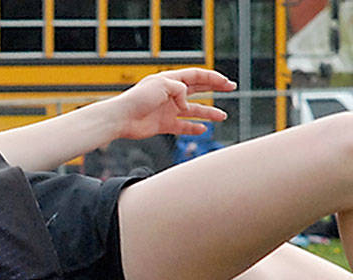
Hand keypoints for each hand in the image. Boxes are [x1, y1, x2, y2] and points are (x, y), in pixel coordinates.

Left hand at [109, 68, 234, 141]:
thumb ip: (179, 91)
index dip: (212, 78)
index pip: (196, 76)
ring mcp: (168, 109)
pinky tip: (203, 130)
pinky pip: (182, 126)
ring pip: (193, 110)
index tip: (226, 83)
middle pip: (197, 89)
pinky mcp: (163, 124)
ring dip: (208, 112)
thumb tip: (186, 106)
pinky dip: (193, 128)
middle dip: (215, 88)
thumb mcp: (161, 86)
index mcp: (170, 80)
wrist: (121, 118)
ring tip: (222, 116)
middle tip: (231, 88)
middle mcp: (170, 94)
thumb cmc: (137, 99)